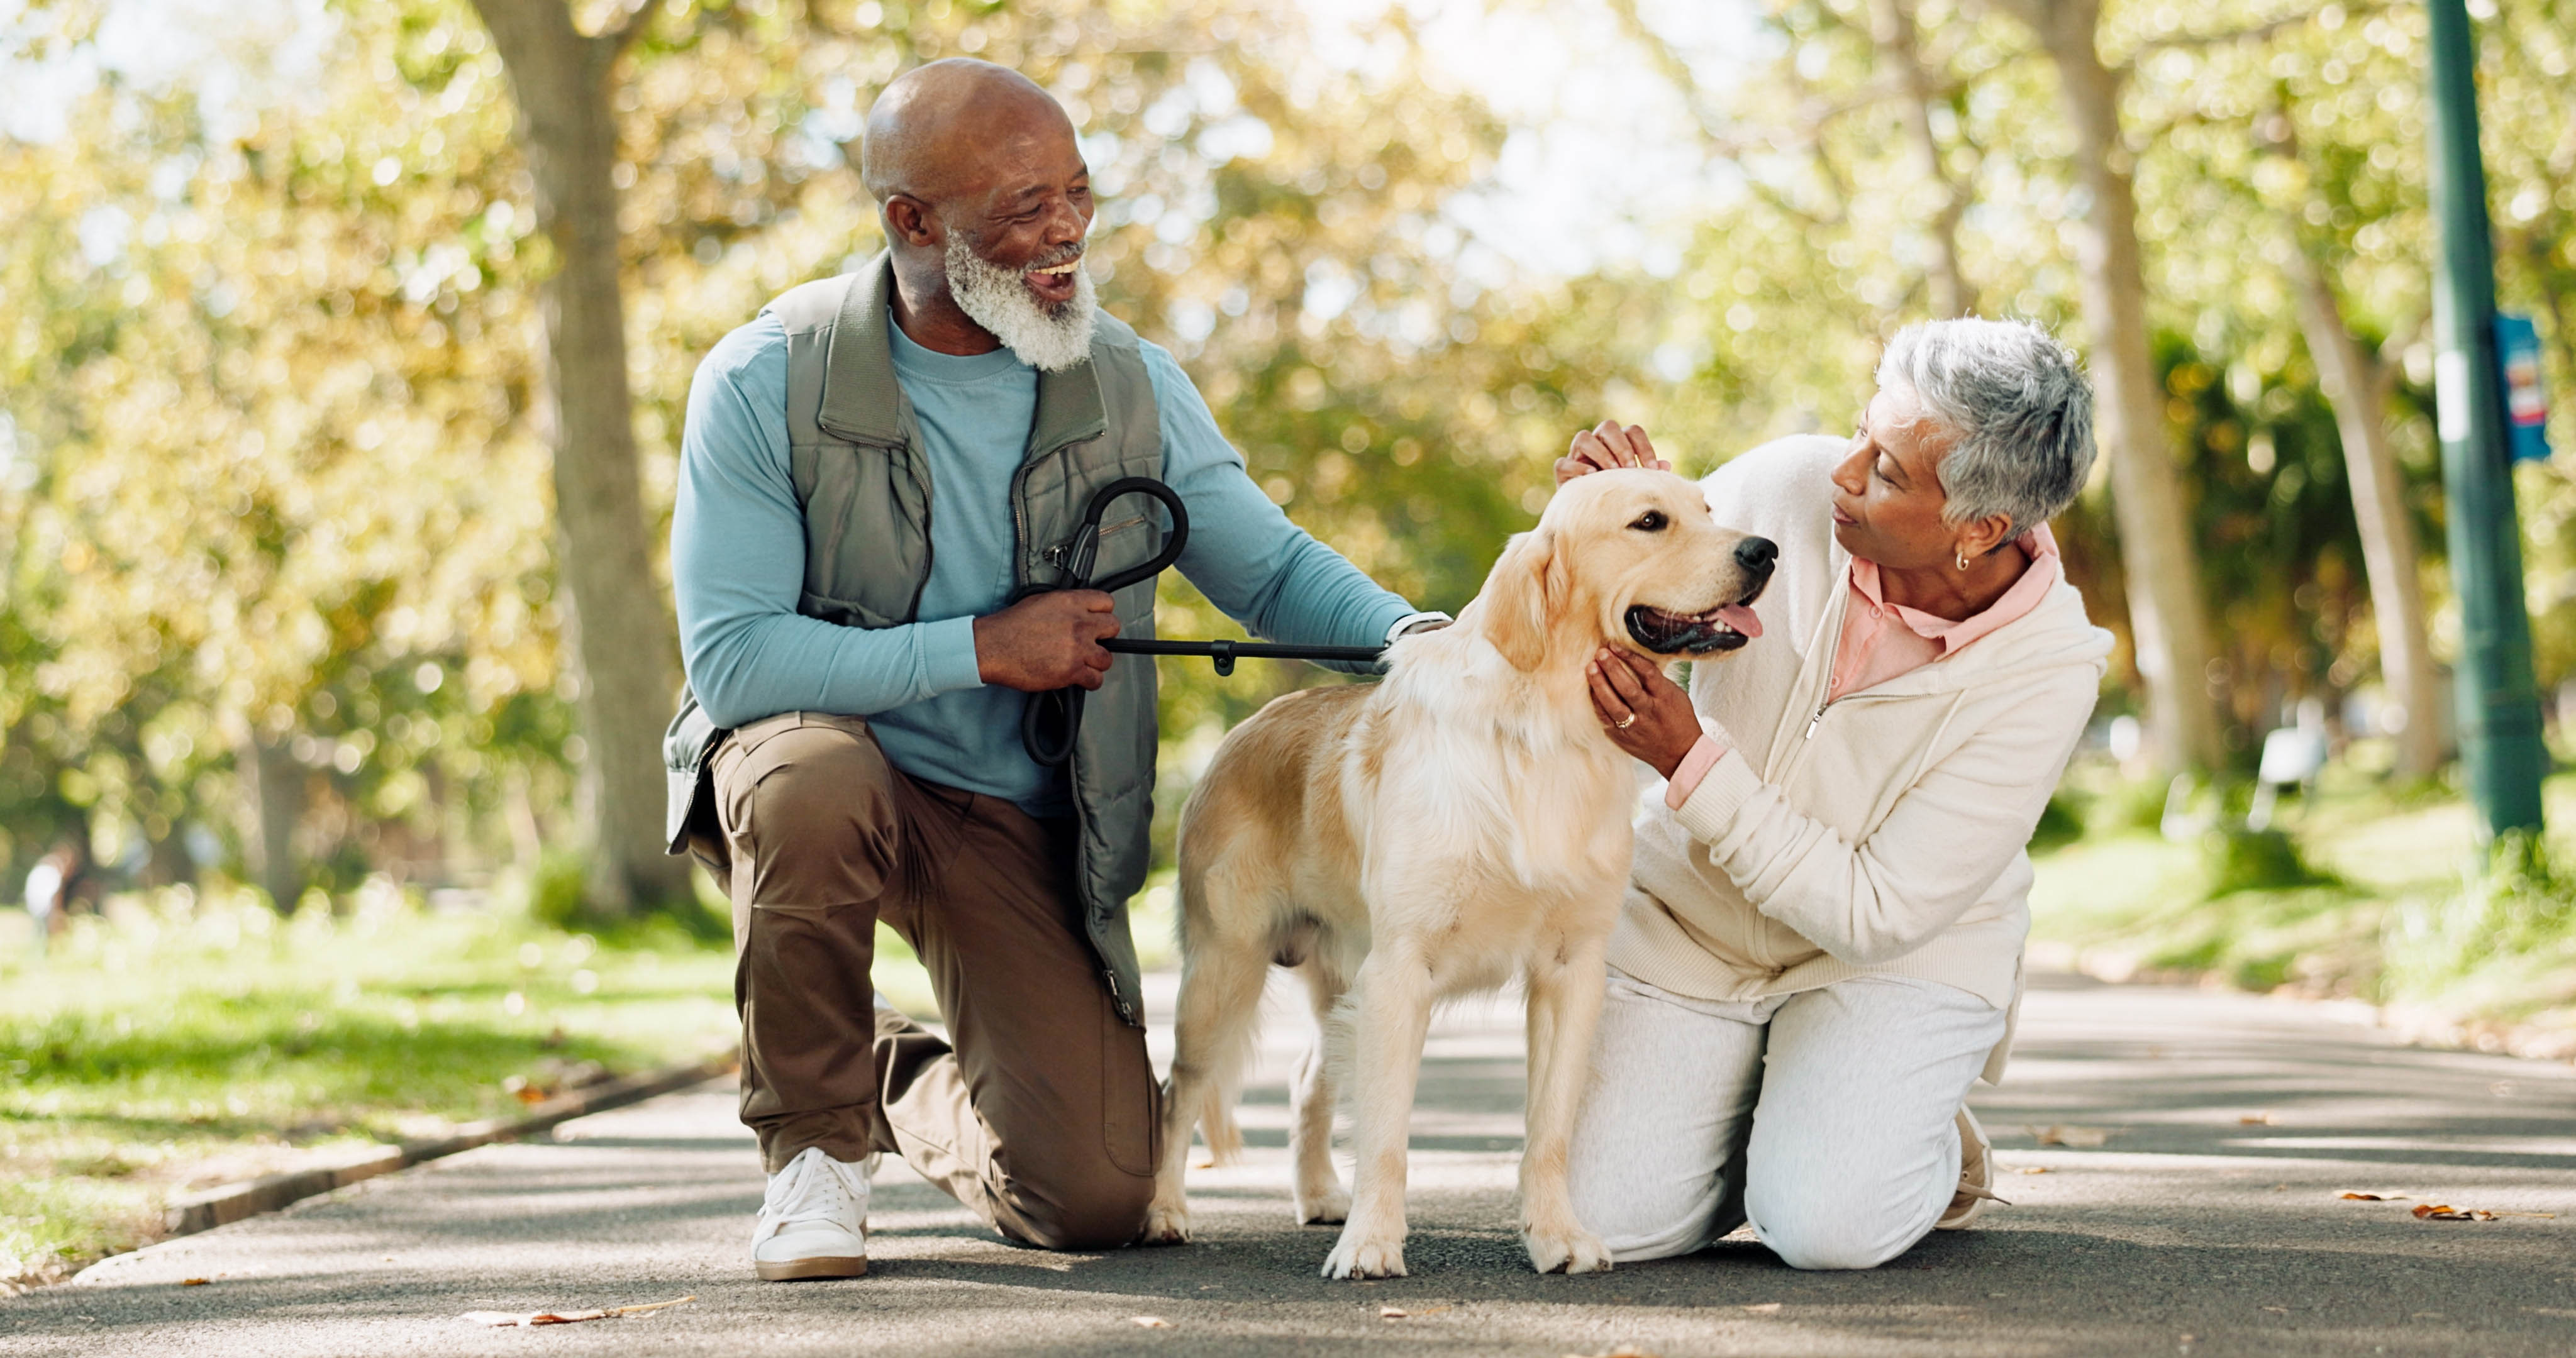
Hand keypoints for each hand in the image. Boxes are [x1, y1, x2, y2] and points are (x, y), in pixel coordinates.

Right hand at [974, 590, 1119, 691]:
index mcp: (1070, 603)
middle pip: (1113, 628)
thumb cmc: (1009, 626)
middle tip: (1092, 642)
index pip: (1106, 602)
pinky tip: (1079, 677)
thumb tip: (1075, 611)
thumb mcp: (1039, 602)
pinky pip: (1096, 680)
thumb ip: (1064, 606)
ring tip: (1084, 662)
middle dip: (1104, 636)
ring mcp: (1077, 648)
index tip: (1098, 621)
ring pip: (1107, 658)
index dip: (1103, 614)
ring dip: (1096, 662)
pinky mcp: (1071, 671)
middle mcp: (1078, 624)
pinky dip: (1090, 681)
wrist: (993, 647)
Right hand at [1555, 420, 1670, 485]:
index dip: (1644, 447)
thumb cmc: (1620, 496)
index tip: (1651, 469)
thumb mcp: (1636, 485)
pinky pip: (1564, 463)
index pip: (1632, 431)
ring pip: (1584, 438)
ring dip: (1600, 453)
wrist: (1592, 518)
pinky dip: (1577, 469)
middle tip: (1630, 468)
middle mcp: (1598, 443)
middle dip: (1621, 446)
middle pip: (1608, 427)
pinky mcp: (1563, 471)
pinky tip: (1592, 477)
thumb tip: (1665, 466)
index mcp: (1619, 443)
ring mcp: (1578, 455)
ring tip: (1612, 472)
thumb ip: (1648, 475)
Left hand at [1587, 647, 1698, 778]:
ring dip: (1599, 685)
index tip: (1615, 645)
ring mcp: (1635, 727)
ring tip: (1591, 668)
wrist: (1680, 754)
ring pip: (1613, 705)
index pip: (1647, 673)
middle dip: (1612, 668)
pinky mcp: (1623, 738)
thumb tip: (1634, 658)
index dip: (1630, 657)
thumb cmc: (1679, 719)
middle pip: (1627, 688)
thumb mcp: (1675, 695)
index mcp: (1665, 698)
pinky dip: (1597, 703)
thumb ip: (1657, 680)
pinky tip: (1592, 689)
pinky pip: (1606, 718)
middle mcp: (1649, 712)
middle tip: (1600, 653)